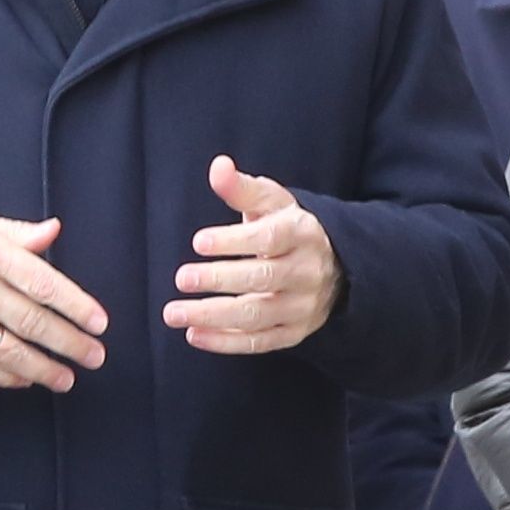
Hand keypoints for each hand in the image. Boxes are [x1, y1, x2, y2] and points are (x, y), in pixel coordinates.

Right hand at [0, 200, 107, 390]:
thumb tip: (53, 231)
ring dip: (43, 369)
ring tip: (67, 379)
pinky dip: (5, 376)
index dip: (76, 307)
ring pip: (9, 351)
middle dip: (69, 344)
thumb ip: (16, 232)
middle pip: (33, 322)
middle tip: (95, 357)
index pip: (44, 284)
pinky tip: (25, 379)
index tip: (100, 324)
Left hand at [163, 158, 340, 353]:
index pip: (268, 239)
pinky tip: (194, 334)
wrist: (336, 267)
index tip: (198, 242)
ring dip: (213, 316)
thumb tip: (218, 166)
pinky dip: (225, 342)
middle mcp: (306, 272)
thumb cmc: (289, 229)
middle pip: (263, 279)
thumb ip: (242, 188)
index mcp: (301, 234)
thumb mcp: (272, 203)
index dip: (234, 242)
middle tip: (181, 278)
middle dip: (220, 280)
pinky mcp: (294, 332)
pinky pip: (259, 343)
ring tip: (174, 313)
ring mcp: (302, 306)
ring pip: (257, 316)